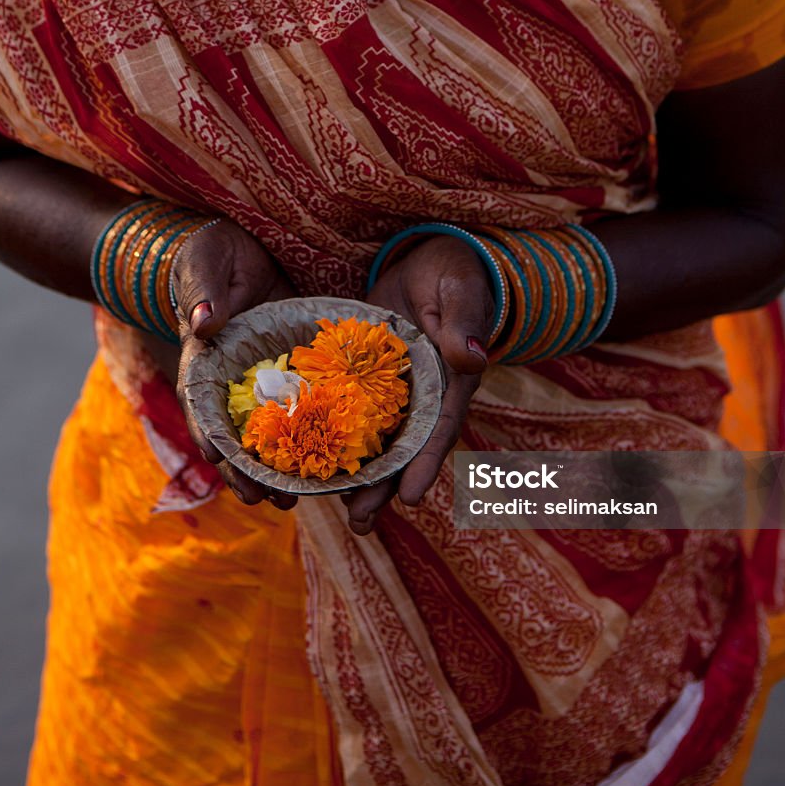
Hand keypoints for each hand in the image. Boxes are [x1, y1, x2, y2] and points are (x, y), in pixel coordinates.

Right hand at [171, 219, 298, 510]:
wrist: (239, 248)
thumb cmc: (210, 254)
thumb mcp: (204, 264)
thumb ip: (204, 291)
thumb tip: (204, 324)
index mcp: (201, 361)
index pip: (201, 408)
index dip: (212, 439)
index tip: (226, 467)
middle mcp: (227, 381)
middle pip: (233, 436)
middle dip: (248, 472)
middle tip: (271, 502)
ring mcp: (257, 381)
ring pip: (265, 433)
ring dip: (278, 468)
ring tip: (298, 500)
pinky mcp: (286, 374)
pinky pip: (296, 410)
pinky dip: (307, 436)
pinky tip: (327, 461)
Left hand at [344, 235, 493, 534]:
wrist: (430, 261)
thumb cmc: (454, 274)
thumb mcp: (460, 292)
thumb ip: (463, 324)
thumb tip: (474, 357)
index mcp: (453, 382)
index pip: (440, 429)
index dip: (425, 464)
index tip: (413, 498)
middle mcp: (425, 397)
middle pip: (404, 451)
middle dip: (384, 488)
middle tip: (361, 524)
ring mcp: (395, 393)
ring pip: (376, 442)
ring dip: (358, 476)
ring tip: (336, 512)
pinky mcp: (368, 380)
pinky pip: (350, 414)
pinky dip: (334, 438)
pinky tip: (310, 463)